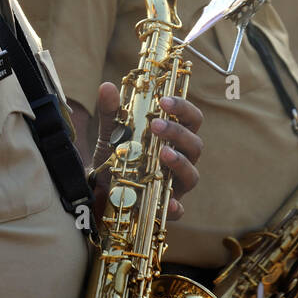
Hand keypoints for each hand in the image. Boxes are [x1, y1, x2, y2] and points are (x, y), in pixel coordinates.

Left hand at [90, 81, 202, 220]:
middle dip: (178, 133)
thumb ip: (112, 113)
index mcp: (175, 139)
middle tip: (155, 125)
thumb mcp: (112, 134)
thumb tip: (107, 87)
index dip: (183, 108)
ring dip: (180, 163)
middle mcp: (182, 161)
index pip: (191, 119)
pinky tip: (168, 204)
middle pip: (195, 145)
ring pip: (192, 175)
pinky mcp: (167, 209)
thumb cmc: (118, 158)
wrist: (102, 191)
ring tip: (162, 154)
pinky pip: (178, 210)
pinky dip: (175, 208)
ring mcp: (177, 186)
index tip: (164, 100)